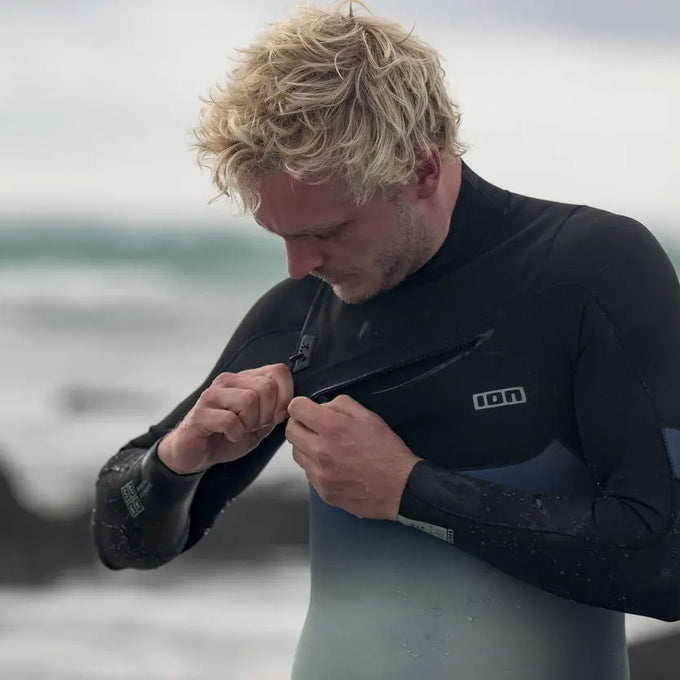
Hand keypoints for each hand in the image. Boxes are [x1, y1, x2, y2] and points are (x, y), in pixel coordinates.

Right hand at [158, 363, 293, 474]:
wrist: (195, 453)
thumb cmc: (226, 435)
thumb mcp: (259, 423)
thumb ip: (275, 410)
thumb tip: (291, 404)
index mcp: (245, 380)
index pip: (278, 371)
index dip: (285, 395)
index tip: (277, 415)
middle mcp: (229, 381)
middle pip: (267, 387)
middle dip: (267, 413)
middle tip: (254, 425)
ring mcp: (213, 395)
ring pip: (249, 400)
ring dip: (250, 423)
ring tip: (241, 429)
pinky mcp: (201, 413)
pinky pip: (231, 420)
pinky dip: (236, 433)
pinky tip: (229, 435)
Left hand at [285, 394, 421, 519]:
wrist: (399, 488)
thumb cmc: (387, 452)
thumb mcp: (368, 416)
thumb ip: (341, 405)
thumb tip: (322, 406)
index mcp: (332, 428)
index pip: (296, 409)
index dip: (300, 405)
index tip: (305, 408)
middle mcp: (321, 450)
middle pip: (290, 431)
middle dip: (300, 424)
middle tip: (313, 425)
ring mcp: (319, 473)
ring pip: (295, 453)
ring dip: (305, 445)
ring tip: (324, 446)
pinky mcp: (322, 491)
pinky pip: (307, 472)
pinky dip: (314, 465)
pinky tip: (331, 464)